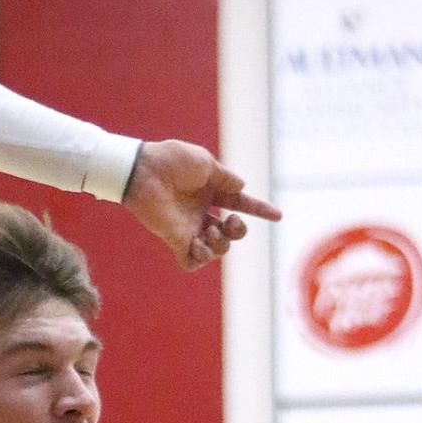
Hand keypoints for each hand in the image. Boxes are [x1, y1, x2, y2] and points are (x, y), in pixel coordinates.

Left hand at [124, 140, 279, 270]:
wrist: (144, 170)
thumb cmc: (171, 161)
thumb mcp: (205, 162)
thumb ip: (225, 178)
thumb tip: (241, 188)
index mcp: (211, 192)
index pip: (240, 204)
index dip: (259, 209)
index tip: (277, 215)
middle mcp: (201, 212)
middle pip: (231, 232)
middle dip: (239, 231)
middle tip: (230, 222)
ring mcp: (189, 227)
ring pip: (216, 249)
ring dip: (221, 244)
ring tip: (211, 230)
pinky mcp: (175, 238)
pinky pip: (191, 262)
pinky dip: (201, 259)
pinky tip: (200, 245)